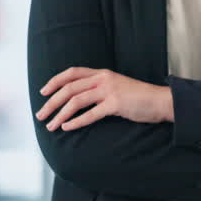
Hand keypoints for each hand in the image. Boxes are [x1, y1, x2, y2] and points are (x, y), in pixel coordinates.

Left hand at [37, 67, 173, 130]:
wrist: (160, 100)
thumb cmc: (138, 97)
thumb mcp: (117, 86)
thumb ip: (99, 87)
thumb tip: (76, 99)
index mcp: (103, 73)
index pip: (72, 72)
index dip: (55, 81)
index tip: (43, 92)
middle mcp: (104, 79)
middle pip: (69, 88)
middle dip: (51, 103)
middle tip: (40, 115)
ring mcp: (110, 90)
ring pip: (76, 101)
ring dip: (60, 115)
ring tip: (51, 126)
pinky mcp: (116, 104)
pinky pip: (90, 114)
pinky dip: (76, 122)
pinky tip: (67, 128)